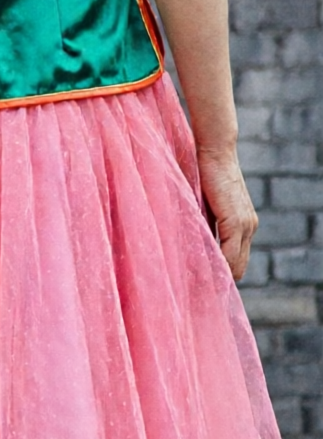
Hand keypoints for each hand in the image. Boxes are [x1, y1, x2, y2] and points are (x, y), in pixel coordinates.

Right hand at [197, 142, 256, 279]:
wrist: (214, 152)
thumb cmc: (202, 174)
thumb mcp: (203, 206)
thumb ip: (201, 224)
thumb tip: (189, 245)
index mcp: (243, 225)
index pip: (236, 260)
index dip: (220, 271)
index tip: (199, 280)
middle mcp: (249, 227)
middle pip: (238, 267)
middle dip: (220, 277)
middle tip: (196, 287)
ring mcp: (245, 225)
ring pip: (235, 264)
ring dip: (217, 273)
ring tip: (196, 281)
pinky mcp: (235, 221)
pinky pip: (228, 254)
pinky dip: (217, 264)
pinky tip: (201, 269)